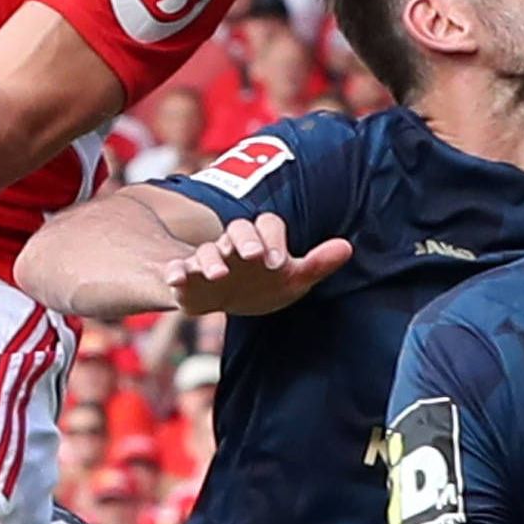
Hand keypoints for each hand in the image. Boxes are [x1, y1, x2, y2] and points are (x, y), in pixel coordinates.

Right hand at [166, 213, 352, 315]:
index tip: (278, 262)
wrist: (227, 299)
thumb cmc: (264, 284)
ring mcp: (209, 261)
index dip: (273, 239)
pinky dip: (174, 272)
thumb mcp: (294, 278)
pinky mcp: (187, 279)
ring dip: (212, 259)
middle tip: (253, 257)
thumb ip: (319, 263)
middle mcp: (234, 246)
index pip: (267, 225)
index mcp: (261, 241)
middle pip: (238, 228)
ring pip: (207, 250)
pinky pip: (177, 270)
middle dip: (245, 240)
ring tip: (220, 273)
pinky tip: (176, 278)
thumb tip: (348, 246)